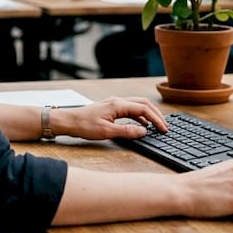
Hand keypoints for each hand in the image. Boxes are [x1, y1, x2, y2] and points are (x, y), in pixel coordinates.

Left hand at [51, 97, 166, 140]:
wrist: (68, 121)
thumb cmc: (84, 125)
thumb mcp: (107, 132)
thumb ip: (127, 132)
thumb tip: (144, 131)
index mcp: (118, 105)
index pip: (143, 109)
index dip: (156, 119)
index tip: (163, 129)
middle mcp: (117, 101)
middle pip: (143, 103)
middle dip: (156, 114)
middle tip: (164, 126)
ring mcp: (114, 103)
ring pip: (137, 105)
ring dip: (148, 114)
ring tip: (156, 125)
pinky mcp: (110, 108)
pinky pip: (130, 109)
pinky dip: (139, 115)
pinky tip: (141, 125)